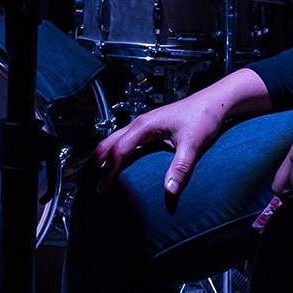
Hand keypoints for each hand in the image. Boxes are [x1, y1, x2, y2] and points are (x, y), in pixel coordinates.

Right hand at [92, 93, 227, 195]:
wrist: (215, 101)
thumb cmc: (204, 117)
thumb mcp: (193, 144)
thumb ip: (180, 168)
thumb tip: (169, 191)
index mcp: (144, 126)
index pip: (117, 151)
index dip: (106, 172)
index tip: (100, 189)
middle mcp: (139, 124)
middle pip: (106, 144)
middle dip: (90, 164)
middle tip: (78, 183)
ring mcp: (142, 126)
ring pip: (112, 142)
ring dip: (98, 159)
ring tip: (87, 176)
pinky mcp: (148, 129)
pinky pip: (122, 142)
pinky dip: (111, 155)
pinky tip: (111, 165)